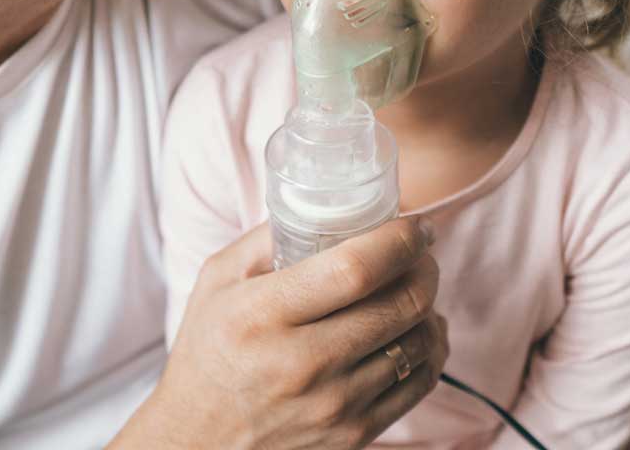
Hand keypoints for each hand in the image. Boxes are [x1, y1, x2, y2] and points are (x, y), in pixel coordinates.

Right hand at [116, 217, 447, 448]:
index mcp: (263, 314)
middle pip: (398, 305)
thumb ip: (264, 238)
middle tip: (420, 252)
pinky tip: (420, 332)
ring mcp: (333, 404)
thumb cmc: (208, 351)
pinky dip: (430, 350)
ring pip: (417, 343)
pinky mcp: (353, 435)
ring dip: (429, 308)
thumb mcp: (216, 281)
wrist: (198, 440)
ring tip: (417, 290)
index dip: (398, 241)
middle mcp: (302, 362)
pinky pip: (419, 384)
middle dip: (423, 268)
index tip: (415, 226)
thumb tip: (323, 203)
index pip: (354, 270)